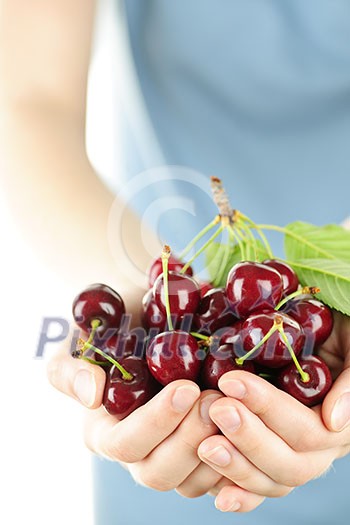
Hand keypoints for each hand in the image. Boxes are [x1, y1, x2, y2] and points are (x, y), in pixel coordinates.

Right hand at [47, 327, 227, 497]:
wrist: (149, 317)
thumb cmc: (112, 328)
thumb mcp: (79, 340)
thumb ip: (70, 368)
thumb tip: (92, 396)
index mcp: (104, 431)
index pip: (124, 445)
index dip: (156, 422)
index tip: (185, 388)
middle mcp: (138, 451)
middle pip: (159, 472)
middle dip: (189, 438)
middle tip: (214, 400)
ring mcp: (171, 455)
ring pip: (192, 482)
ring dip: (218, 450)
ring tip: (234, 408)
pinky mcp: (201, 455)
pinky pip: (220, 477)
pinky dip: (238, 459)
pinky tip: (252, 427)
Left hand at [197, 311, 349, 512]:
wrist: (317, 334)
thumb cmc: (334, 330)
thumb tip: (334, 420)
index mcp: (340, 422)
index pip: (310, 430)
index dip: (269, 408)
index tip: (231, 381)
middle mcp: (322, 448)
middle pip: (290, 462)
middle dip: (250, 437)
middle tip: (217, 408)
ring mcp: (299, 457)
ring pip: (274, 479)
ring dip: (238, 466)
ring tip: (205, 445)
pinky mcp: (274, 461)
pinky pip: (262, 488)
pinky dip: (243, 495)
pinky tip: (219, 496)